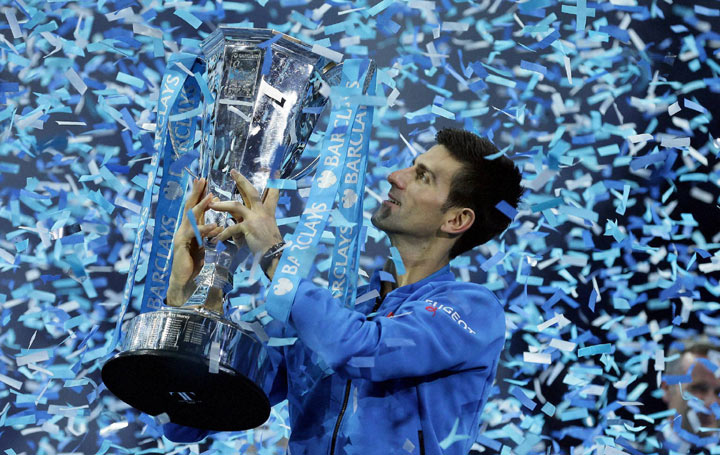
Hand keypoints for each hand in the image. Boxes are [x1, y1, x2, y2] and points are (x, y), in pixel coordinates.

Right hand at [167, 177, 223, 306]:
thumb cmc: (194, 261)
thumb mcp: (202, 242)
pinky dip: (205, 229)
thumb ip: (207, 231)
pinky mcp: (182, 245)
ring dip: (201, 206)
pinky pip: (194, 234)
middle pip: (189, 206)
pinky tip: (214, 226)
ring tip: (211, 197)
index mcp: (190, 227)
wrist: (184, 279)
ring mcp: (181, 236)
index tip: (204, 180)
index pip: (194, 206)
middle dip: (196, 192)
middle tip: (202, 179)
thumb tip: (217, 221)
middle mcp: (183, 228)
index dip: (199, 193)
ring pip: (191, 217)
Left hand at [209, 169, 282, 256]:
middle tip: (233, 171)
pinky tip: (215, 240)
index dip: (274, 183)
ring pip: (236, 206)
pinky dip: (223, 234)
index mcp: (267, 212)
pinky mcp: (248, 227)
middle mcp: (262, 212)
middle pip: (251, 192)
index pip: (272, 195)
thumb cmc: (270, 244)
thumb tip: (244, 219)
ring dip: (222, 205)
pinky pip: (232, 228)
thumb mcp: (267, 229)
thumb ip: (256, 221)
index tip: (276, 171)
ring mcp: (255, 218)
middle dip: (241, 181)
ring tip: (211, 204)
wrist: (273, 254)